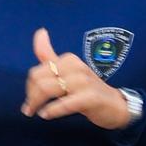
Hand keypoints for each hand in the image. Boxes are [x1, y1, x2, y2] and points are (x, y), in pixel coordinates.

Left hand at [19, 26, 135, 129]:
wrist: (116, 106)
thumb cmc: (88, 89)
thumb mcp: (69, 71)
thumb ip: (50, 54)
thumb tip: (40, 30)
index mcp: (69, 60)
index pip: (36, 71)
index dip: (29, 87)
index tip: (30, 99)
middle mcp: (76, 67)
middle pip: (39, 79)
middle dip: (31, 96)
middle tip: (30, 109)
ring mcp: (84, 82)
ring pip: (47, 89)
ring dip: (37, 104)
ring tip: (35, 113)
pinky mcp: (90, 97)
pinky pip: (64, 103)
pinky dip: (52, 110)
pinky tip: (46, 115)